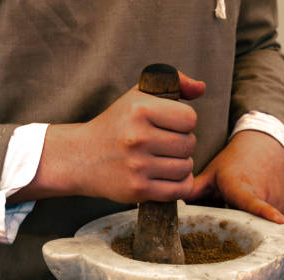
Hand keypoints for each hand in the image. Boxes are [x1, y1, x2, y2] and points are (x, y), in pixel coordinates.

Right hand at [10, 72, 205, 203]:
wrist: (82, 157)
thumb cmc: (116, 125)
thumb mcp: (138, 96)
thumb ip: (174, 84)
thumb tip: (201, 88)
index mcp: (140, 109)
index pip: (189, 118)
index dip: (184, 122)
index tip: (170, 125)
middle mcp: (137, 137)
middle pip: (189, 144)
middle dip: (182, 144)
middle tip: (165, 145)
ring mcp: (137, 166)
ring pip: (186, 168)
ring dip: (181, 165)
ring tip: (164, 160)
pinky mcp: (137, 189)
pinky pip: (179, 189)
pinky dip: (180, 185)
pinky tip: (169, 177)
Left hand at [186, 130, 283, 223]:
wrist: (264, 146)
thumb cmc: (234, 161)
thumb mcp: (212, 172)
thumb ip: (194, 189)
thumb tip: (170, 202)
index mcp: (243, 189)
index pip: (254, 204)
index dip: (266, 213)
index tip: (279, 221)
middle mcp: (266, 197)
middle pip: (251, 226)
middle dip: (238, 232)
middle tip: (228, 220)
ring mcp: (279, 205)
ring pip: (263, 228)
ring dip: (251, 229)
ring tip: (242, 213)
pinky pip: (272, 228)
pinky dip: (262, 227)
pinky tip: (253, 214)